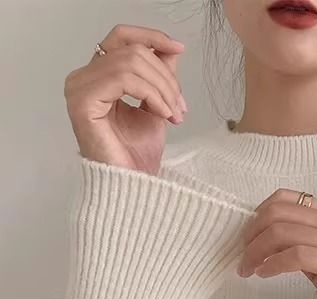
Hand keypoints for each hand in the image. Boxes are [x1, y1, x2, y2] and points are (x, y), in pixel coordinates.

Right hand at [64, 24, 187, 173]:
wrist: (133, 187)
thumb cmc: (138, 155)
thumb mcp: (156, 106)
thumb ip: (159, 77)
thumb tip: (170, 49)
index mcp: (98, 77)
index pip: (122, 38)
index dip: (151, 37)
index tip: (179, 48)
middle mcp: (83, 78)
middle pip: (132, 50)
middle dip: (166, 77)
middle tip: (180, 106)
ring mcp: (79, 88)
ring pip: (130, 63)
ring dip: (162, 88)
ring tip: (174, 114)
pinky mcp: (83, 101)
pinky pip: (124, 79)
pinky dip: (151, 94)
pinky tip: (164, 115)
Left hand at [237, 188, 316, 298]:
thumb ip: (298, 241)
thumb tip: (261, 238)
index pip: (286, 198)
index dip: (258, 215)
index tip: (246, 237)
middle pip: (279, 214)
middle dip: (252, 236)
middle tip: (242, 257)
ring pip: (284, 233)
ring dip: (258, 252)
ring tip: (249, 269)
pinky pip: (298, 256)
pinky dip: (274, 263)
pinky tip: (265, 273)